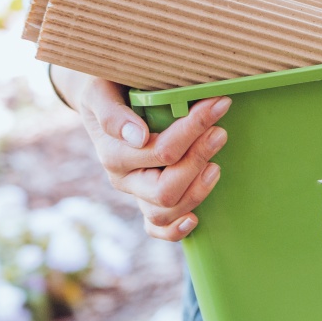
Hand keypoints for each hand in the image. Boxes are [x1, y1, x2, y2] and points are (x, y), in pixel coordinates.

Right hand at [63, 72, 230, 240]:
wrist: (103, 97)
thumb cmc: (108, 89)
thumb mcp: (101, 91)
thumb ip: (113, 113)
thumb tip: (137, 136)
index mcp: (113, 154)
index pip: (161, 152)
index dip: (193, 129)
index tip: (219, 104)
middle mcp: (124, 179)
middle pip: (166, 189)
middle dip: (198, 160)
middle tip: (220, 132)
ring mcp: (136, 194)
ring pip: (165, 212)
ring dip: (197, 191)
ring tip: (216, 165)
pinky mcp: (148, 201)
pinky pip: (157, 229)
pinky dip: (174, 231)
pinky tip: (194, 220)